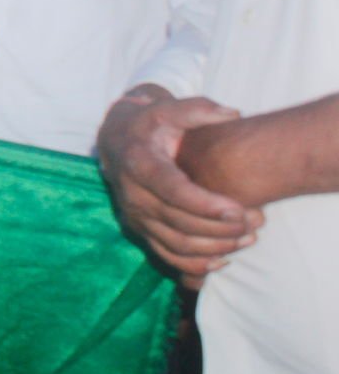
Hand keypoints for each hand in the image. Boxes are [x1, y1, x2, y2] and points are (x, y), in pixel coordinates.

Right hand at [96, 87, 259, 284]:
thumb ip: (198, 109)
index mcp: (138, 162)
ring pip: (176, 244)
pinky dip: (196, 264)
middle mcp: (132, 194)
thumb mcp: (168, 108)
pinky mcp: (139, 230)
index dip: (205, 205)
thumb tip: (232, 114)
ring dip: (215, 247)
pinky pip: (167, 256)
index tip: (238, 209)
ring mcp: (134, 216)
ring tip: (249, 238)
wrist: (117, 141)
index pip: (172, 191)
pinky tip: (224, 258)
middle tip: (255, 222)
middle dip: (220, 228)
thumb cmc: (151, 124)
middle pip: (178, 222)